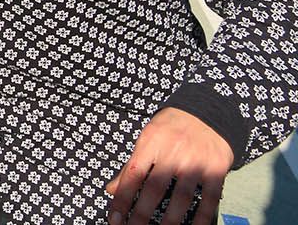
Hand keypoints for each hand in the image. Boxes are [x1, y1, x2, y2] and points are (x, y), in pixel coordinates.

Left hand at [105, 107, 232, 224]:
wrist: (209, 113)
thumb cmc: (171, 128)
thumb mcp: (147, 138)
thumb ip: (131, 165)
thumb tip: (111, 190)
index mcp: (151, 142)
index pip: (132, 174)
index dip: (122, 197)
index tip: (114, 218)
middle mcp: (173, 152)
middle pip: (155, 188)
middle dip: (142, 214)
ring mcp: (196, 162)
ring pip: (183, 198)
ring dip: (170, 220)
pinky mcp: (216, 171)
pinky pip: (210, 200)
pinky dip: (202, 218)